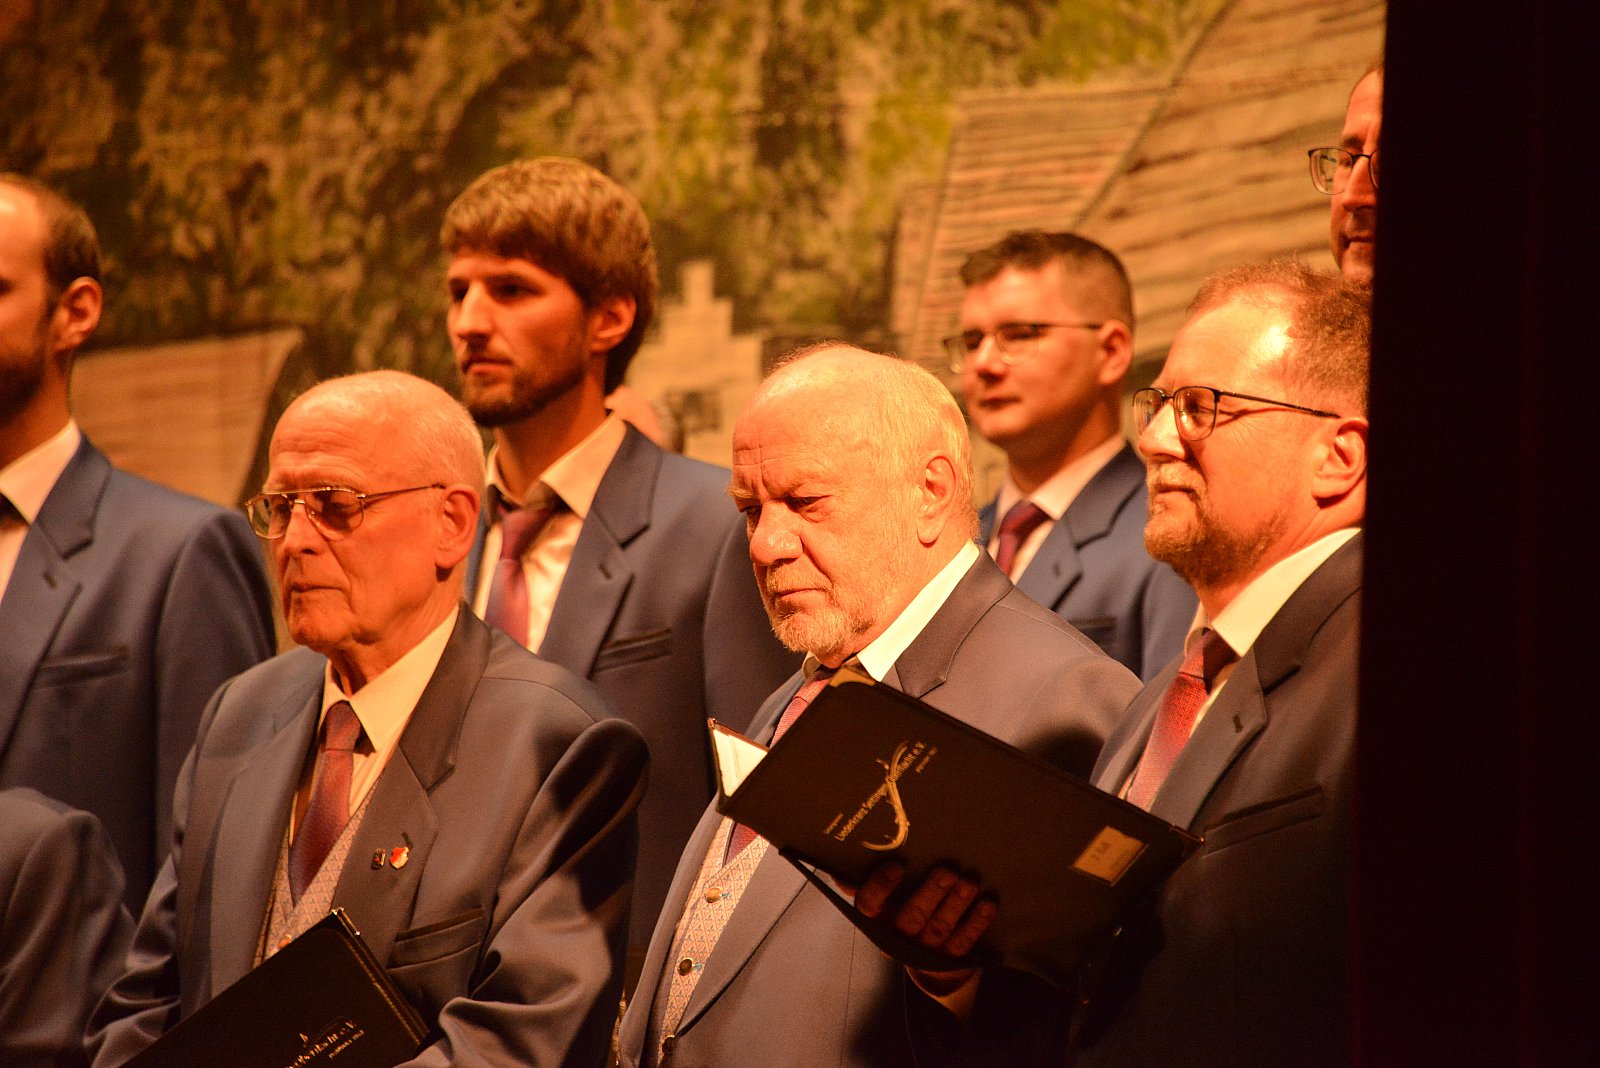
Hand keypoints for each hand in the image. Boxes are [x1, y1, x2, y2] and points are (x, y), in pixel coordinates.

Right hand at [855, 861, 993, 1005]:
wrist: (930, 968)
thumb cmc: (902, 918)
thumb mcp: (882, 905)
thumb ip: (863, 884)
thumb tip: (837, 869)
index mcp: (877, 921)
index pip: (869, 906)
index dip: (881, 886)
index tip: (898, 865)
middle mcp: (898, 938)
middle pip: (911, 917)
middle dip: (931, 892)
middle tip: (949, 869)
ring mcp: (925, 951)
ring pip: (940, 927)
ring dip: (956, 903)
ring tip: (970, 880)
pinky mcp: (951, 961)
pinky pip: (964, 942)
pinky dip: (976, 923)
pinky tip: (987, 904)